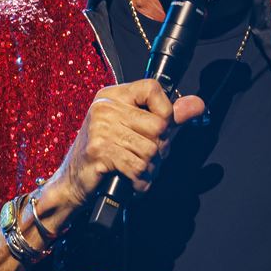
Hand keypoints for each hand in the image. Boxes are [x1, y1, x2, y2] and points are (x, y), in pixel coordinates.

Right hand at [35, 79, 205, 230]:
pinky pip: (138, 166)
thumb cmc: (105, 155)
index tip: (161, 128)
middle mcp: (105, 107)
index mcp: (114, 96)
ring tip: (138, 170)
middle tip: (147, 158)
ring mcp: (101, 128)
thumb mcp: (135, 129)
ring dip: (150, 168)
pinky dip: (141, 181)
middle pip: (159, 125)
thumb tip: (198, 105)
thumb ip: (168, 117)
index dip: (166, 110)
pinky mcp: (100, 151)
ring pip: (151, 149)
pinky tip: (133, 181)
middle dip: (160, 149)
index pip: (153, 88)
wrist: (72, 182)